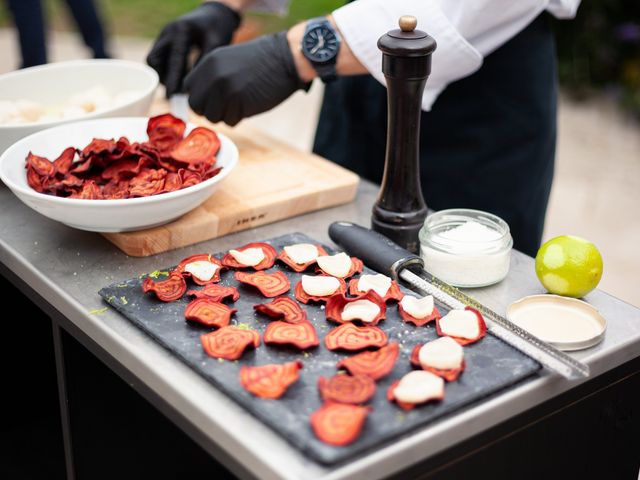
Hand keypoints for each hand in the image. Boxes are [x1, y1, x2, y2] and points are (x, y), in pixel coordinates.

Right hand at [146, 2, 240, 96]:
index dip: (172, 80)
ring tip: (180, 87)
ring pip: (154, 62)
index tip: (172, 96)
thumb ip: (204, 62)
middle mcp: (168, 32)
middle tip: (177, 94)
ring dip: (164, 76)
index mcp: (181, 31)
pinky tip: (180, 78)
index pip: (174, 59)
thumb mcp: (216, 43)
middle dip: (164, 78)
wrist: (214, 13)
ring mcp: (163, 36)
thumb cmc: (217, 28)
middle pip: (155, 60)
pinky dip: (166, 71)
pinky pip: (159, 60)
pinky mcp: (163, 42)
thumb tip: (194, 86)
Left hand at [185, 32, 310, 125]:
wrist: (285, 59)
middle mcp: (213, 76)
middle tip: (225, 107)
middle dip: (209, 110)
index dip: (200, 97)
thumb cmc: (261, 62)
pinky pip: (230, 121)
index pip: (189, 88)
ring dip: (225, 115)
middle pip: (197, 105)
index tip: (211, 100)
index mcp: (208, 63)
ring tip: (240, 104)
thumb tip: (201, 99)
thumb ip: (212, 76)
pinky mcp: (239, 104)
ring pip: (213, 117)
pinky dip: (239, 118)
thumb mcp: (228, 60)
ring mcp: (225, 91)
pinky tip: (249, 106)